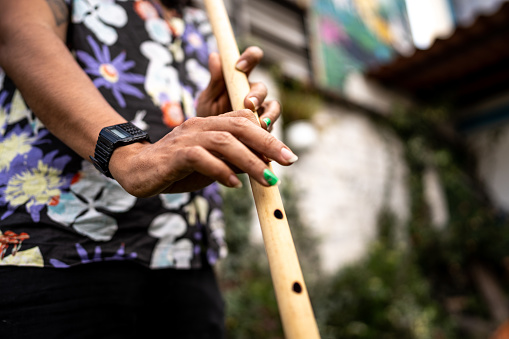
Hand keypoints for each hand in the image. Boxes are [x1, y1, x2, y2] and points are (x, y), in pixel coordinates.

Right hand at [109, 110, 297, 196]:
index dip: (267, 134)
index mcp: (210, 124)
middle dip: (268, 142)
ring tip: (268, 179)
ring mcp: (186, 138)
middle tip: (289, 160)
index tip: (285, 156)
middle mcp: (200, 125)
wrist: (137, 171)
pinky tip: (234, 185)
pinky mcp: (174, 155)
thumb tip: (263, 166)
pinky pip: (200, 158)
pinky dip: (220, 171)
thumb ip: (233, 161)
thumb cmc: (177, 168)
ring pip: (224, 141)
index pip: (244, 120)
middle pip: (239, 125)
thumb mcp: (211, 164)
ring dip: (250, 160)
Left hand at [195, 46, 280, 130]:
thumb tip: (215, 56)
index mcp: (240, 79)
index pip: (251, 59)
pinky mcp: (264, 127)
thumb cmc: (207, 118)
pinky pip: (271, 126)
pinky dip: (268, 129)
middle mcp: (253, 93)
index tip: (239, 66)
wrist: (209, 145)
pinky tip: (259, 134)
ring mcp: (261, 111)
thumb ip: (214, 82)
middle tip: (248, 104)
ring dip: (269, 114)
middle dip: (257, 94)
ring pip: (273, 107)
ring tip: (260, 123)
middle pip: (262, 88)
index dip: (250, 58)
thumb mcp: (207, 100)